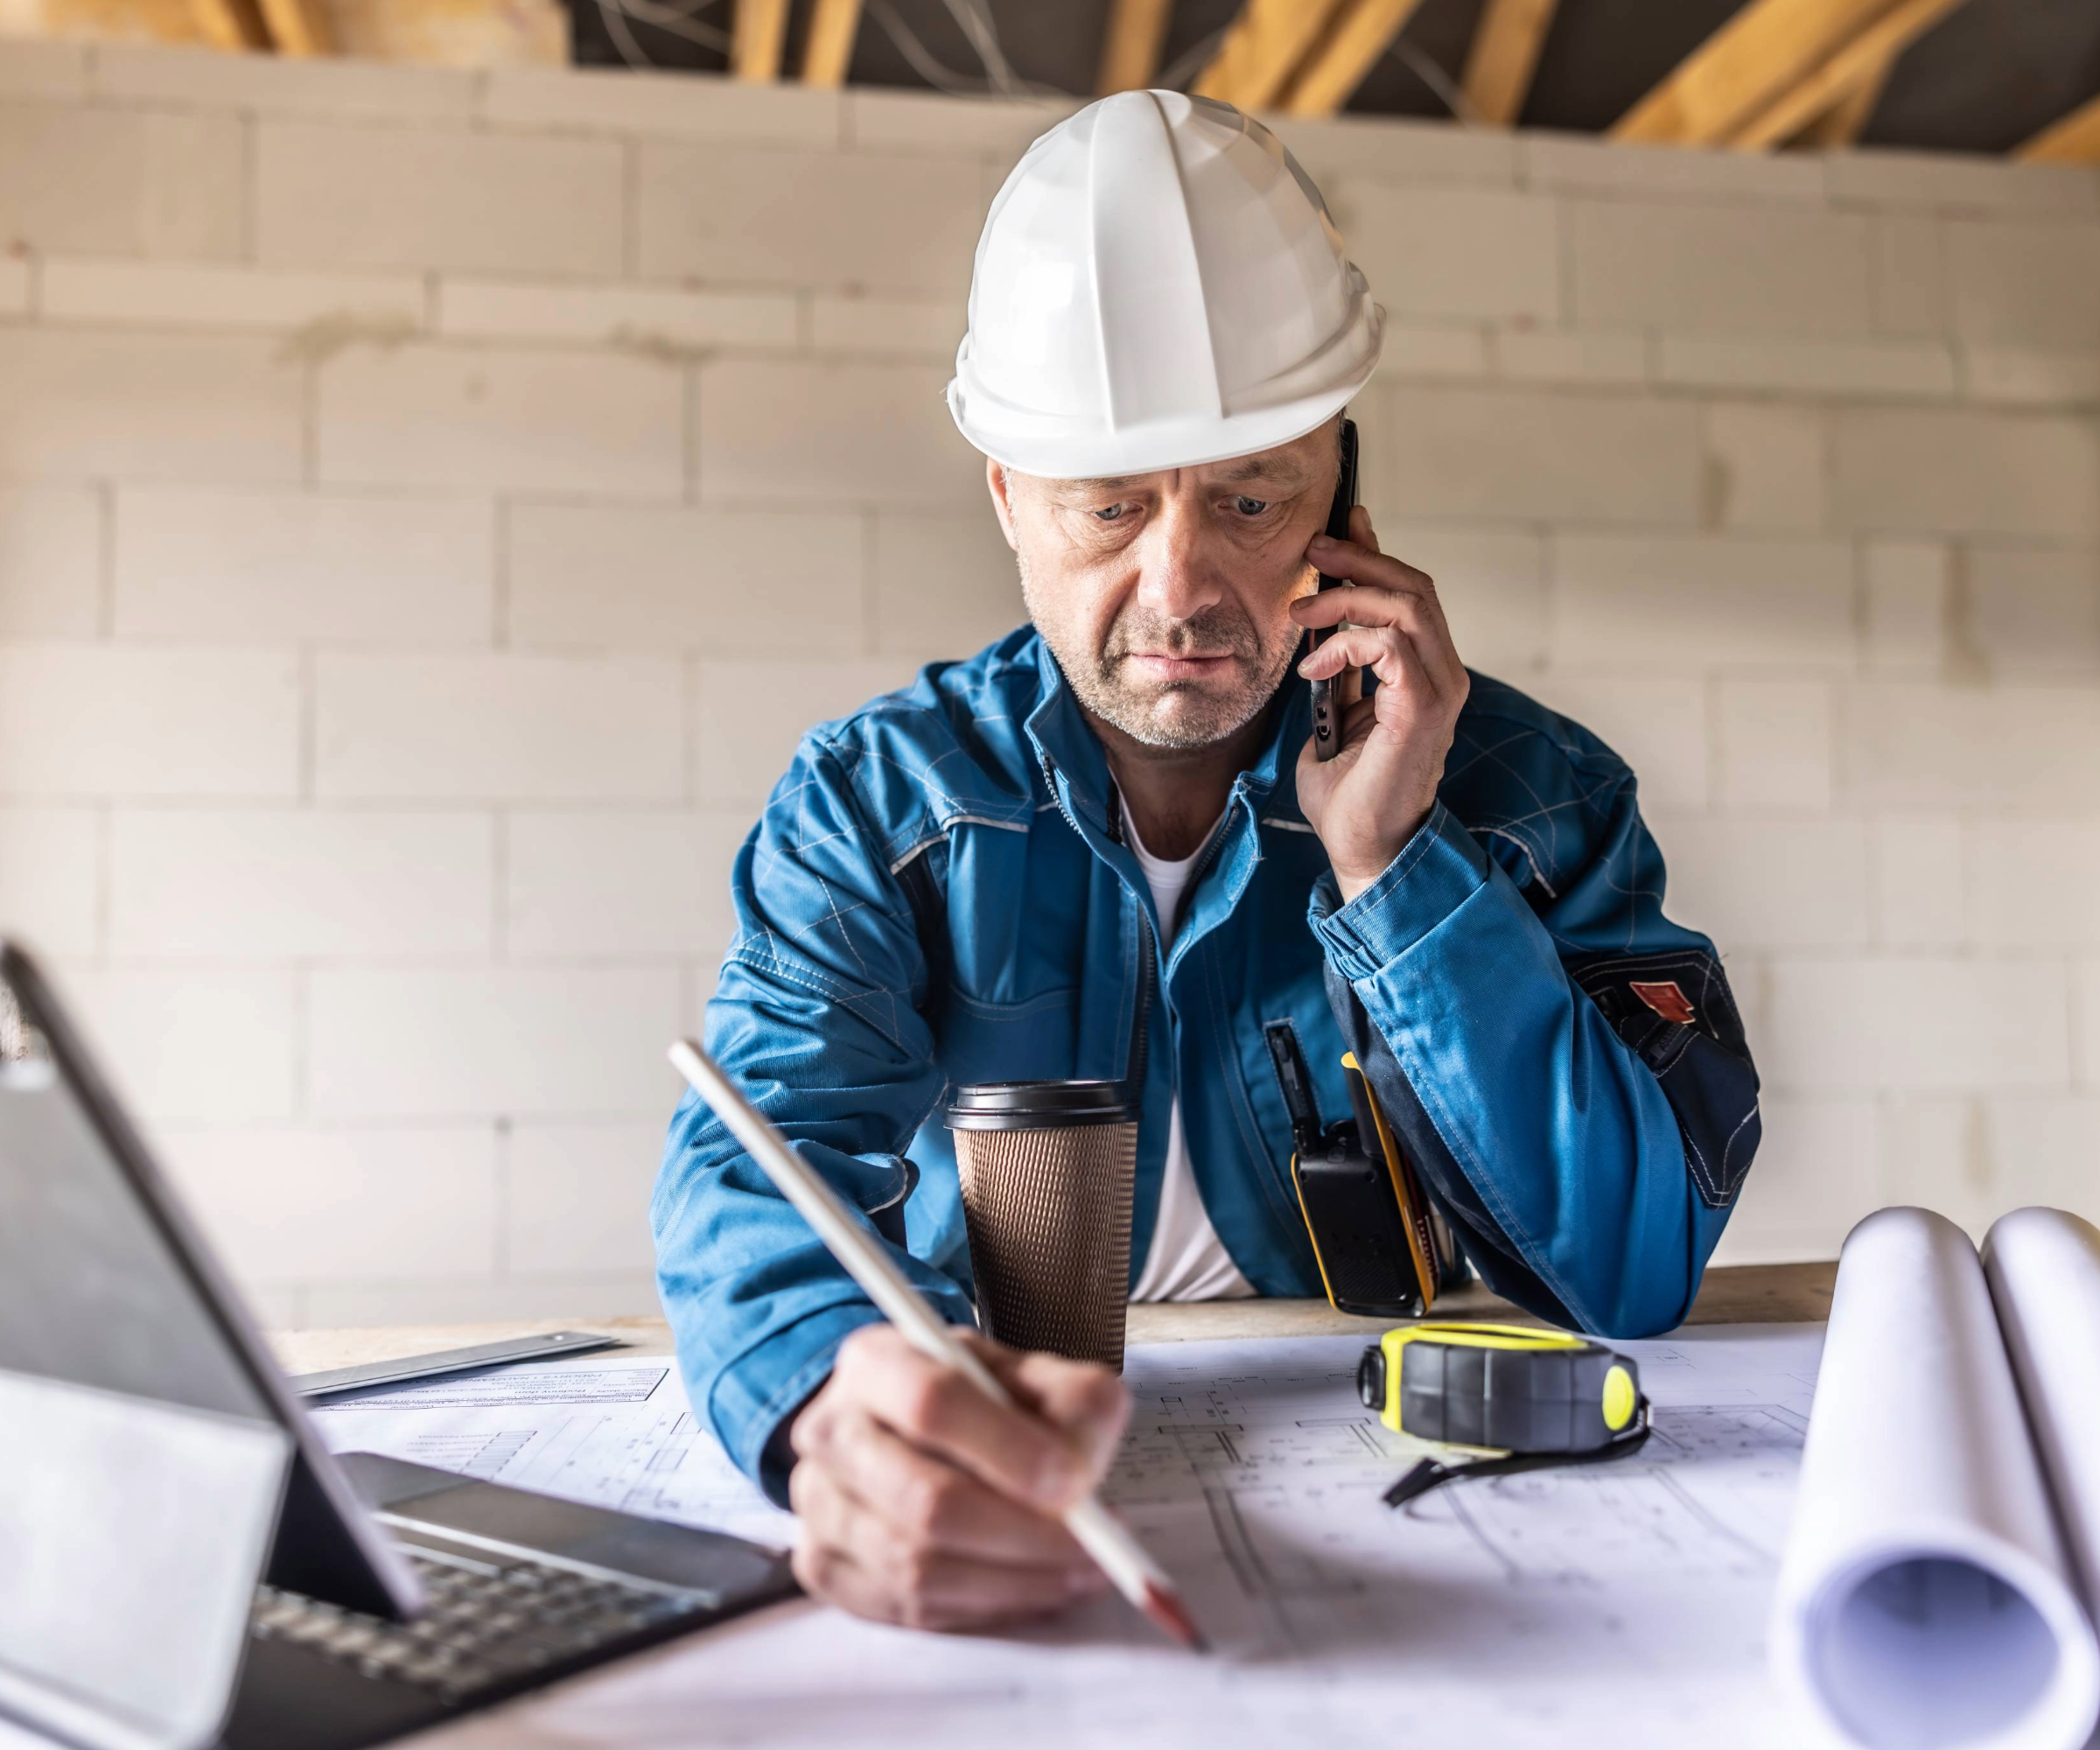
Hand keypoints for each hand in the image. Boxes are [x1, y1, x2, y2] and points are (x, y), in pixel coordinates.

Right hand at [787, 1325, 1128, 1631]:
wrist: (917, 1434)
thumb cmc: (985, 1402)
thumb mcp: (1038, 1377)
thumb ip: (1075, 1407)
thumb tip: (1076, 1479)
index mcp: (877, 1361)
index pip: (932, 1402)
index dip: (1006, 1449)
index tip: (1073, 1484)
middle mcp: (831, 1429)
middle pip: (924, 1501)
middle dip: (1023, 1537)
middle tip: (1093, 1551)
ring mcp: (818, 1503)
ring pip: (917, 1567)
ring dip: (1014, 1583)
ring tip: (1076, 1574)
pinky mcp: (823, 1565)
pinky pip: (908, 1610)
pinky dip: (982, 1610)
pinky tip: (1027, 1590)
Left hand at [1291, 506, 1468, 904]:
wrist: (1362, 848)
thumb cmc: (1349, 792)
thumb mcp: (1337, 712)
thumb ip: (1342, 668)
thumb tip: (1321, 623)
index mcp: (1426, 673)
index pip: (1411, 595)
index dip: (1377, 554)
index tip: (1343, 525)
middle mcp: (1443, 675)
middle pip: (1415, 587)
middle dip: (1361, 560)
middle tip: (1313, 551)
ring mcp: (1439, 690)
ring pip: (1407, 606)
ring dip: (1347, 597)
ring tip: (1301, 613)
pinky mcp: (1421, 709)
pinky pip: (1389, 645)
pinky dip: (1345, 644)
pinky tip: (1313, 670)